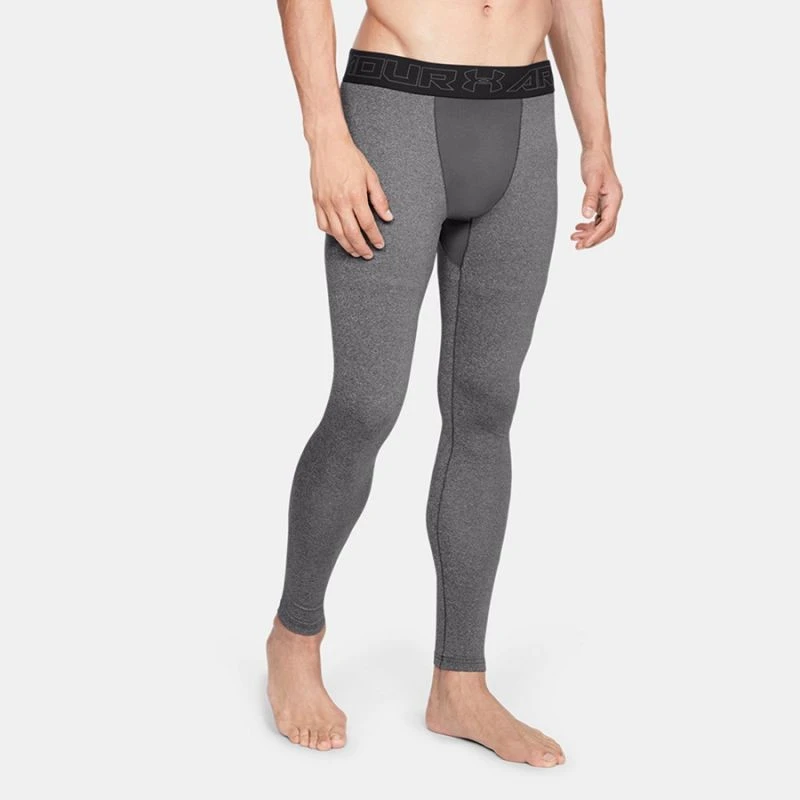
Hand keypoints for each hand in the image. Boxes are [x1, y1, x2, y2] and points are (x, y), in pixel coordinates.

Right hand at [310, 134, 391, 258]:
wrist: (327, 144)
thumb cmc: (349, 157)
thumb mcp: (371, 176)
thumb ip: (379, 199)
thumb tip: (388, 217)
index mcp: (355, 195)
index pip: (367, 224)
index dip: (375, 237)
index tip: (379, 244)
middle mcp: (339, 202)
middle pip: (351, 234)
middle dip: (362, 247)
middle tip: (368, 254)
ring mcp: (326, 203)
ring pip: (337, 233)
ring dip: (347, 245)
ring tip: (355, 251)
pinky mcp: (317, 201)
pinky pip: (323, 224)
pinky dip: (331, 234)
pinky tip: (339, 236)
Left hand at [571, 150, 622, 249]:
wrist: (596, 151)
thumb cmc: (596, 162)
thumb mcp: (591, 179)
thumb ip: (589, 198)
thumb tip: (587, 215)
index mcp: (615, 198)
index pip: (607, 224)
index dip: (596, 236)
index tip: (584, 244)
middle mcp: (614, 202)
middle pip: (607, 228)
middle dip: (593, 239)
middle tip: (578, 245)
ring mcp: (609, 202)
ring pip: (602, 225)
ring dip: (589, 233)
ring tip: (574, 237)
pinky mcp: (602, 201)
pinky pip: (598, 218)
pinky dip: (589, 225)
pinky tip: (579, 227)